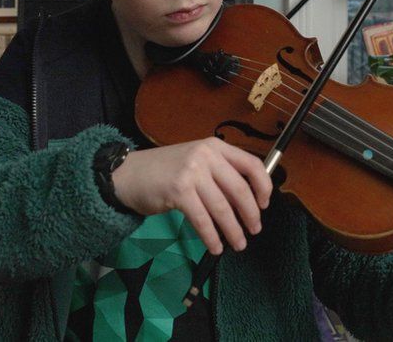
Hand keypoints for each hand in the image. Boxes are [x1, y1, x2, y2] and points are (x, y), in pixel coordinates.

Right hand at [111, 137, 271, 254]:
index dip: (263, 186)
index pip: (252, 164)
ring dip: (233, 230)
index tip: (264, 204)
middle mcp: (206, 156)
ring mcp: (192, 172)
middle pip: (240, 189)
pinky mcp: (178, 191)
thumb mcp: (196, 161)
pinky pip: (202, 220)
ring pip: (222, 208)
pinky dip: (212, 236)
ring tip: (238, 243)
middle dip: (251, 214)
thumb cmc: (164, 170)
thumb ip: (220, 172)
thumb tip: (248, 199)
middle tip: (254, 230)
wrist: (128, 174)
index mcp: (215, 146)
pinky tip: (216, 246)